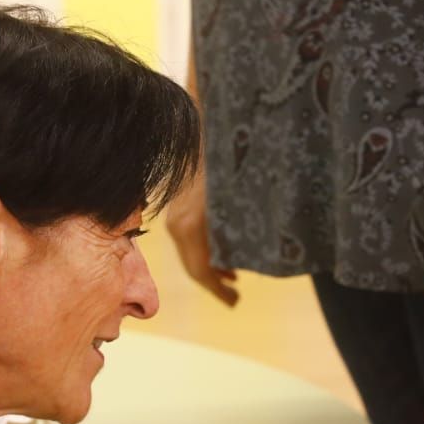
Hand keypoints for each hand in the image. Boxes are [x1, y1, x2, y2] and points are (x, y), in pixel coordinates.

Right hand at [164, 165, 239, 306]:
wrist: (202, 121)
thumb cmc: (229, 158)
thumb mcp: (242, 200)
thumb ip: (240, 233)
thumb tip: (247, 262)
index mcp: (191, 226)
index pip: (199, 272)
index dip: (218, 290)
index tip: (234, 302)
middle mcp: (178, 223)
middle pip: (193, 265)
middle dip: (214, 283)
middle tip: (234, 295)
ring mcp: (176, 213)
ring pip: (190, 250)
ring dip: (210, 265)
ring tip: (232, 276)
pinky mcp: (179, 203)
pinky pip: (188, 236)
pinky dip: (204, 248)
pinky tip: (221, 248)